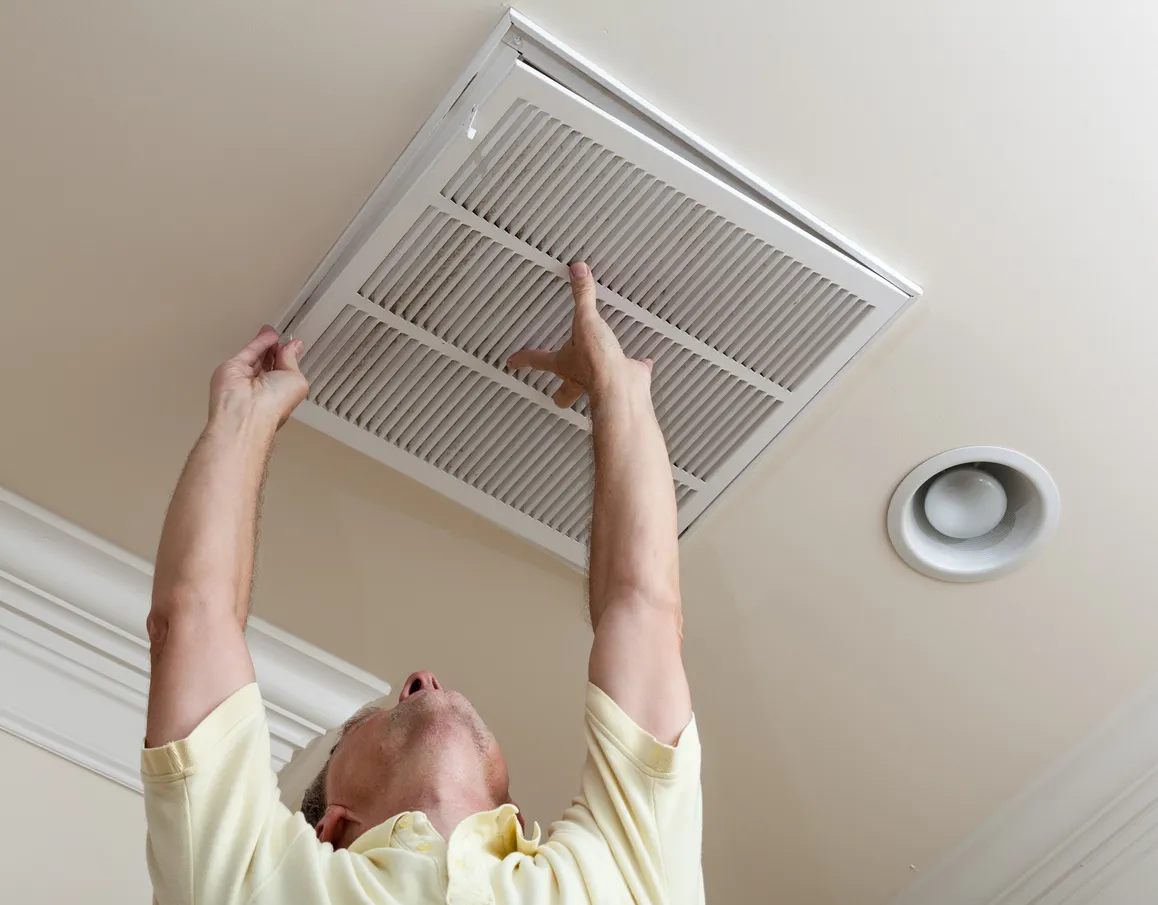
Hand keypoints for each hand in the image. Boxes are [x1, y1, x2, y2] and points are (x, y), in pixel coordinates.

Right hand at [209, 326, 308, 431]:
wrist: (247, 410)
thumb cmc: (274, 404)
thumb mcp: (296, 379)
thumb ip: (292, 360)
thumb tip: (295, 346)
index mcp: (280, 394)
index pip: (285, 372)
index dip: (289, 358)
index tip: (294, 345)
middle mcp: (263, 387)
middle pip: (270, 364)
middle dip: (276, 350)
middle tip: (282, 337)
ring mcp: (247, 377)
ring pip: (258, 356)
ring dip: (267, 343)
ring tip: (274, 332)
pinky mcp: (233, 367)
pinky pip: (249, 351)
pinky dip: (259, 342)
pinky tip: (268, 334)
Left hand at [508, 262, 651, 407]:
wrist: (621, 386)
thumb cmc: (596, 363)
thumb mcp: (586, 322)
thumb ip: (582, 296)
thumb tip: (577, 271)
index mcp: (564, 364)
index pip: (537, 359)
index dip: (524, 359)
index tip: (513, 362)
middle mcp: (580, 377)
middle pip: (564, 391)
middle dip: (560, 392)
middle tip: (556, 390)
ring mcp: (602, 381)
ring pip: (592, 386)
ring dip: (594, 379)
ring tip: (597, 370)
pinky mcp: (626, 378)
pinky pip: (631, 370)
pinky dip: (636, 366)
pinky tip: (641, 362)